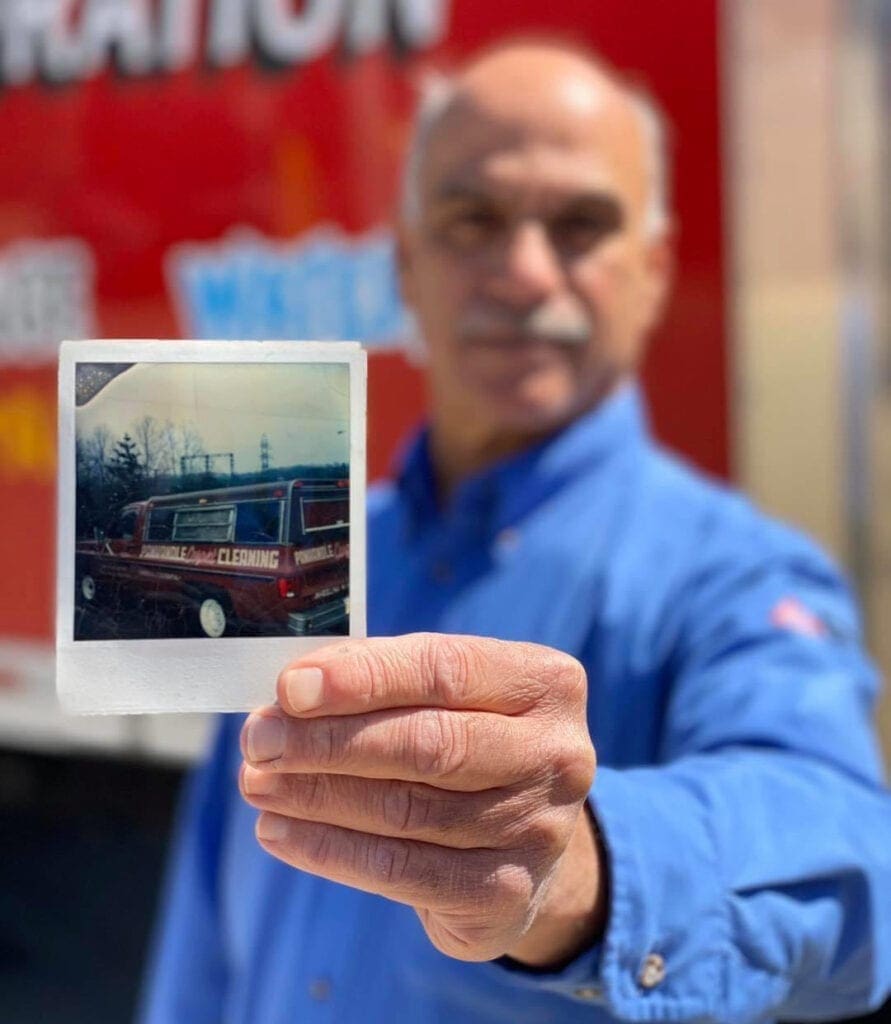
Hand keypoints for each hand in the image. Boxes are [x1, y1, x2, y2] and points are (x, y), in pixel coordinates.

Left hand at [239, 633, 602, 963]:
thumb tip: (291, 692)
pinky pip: (400, 872)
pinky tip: (278, 830)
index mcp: (544, 682)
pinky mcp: (506, 892)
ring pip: (406, 810)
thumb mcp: (448, 695)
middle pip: (428, 743)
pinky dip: (327, 850)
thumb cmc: (468, 739)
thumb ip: (384, 680)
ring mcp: (539, 828)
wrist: (527, 836)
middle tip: (258, 738)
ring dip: (316, 795)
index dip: (364, 678)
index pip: (445, 669)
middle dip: (329, 741)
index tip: (290, 687)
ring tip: (256, 781)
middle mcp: (557, 753)